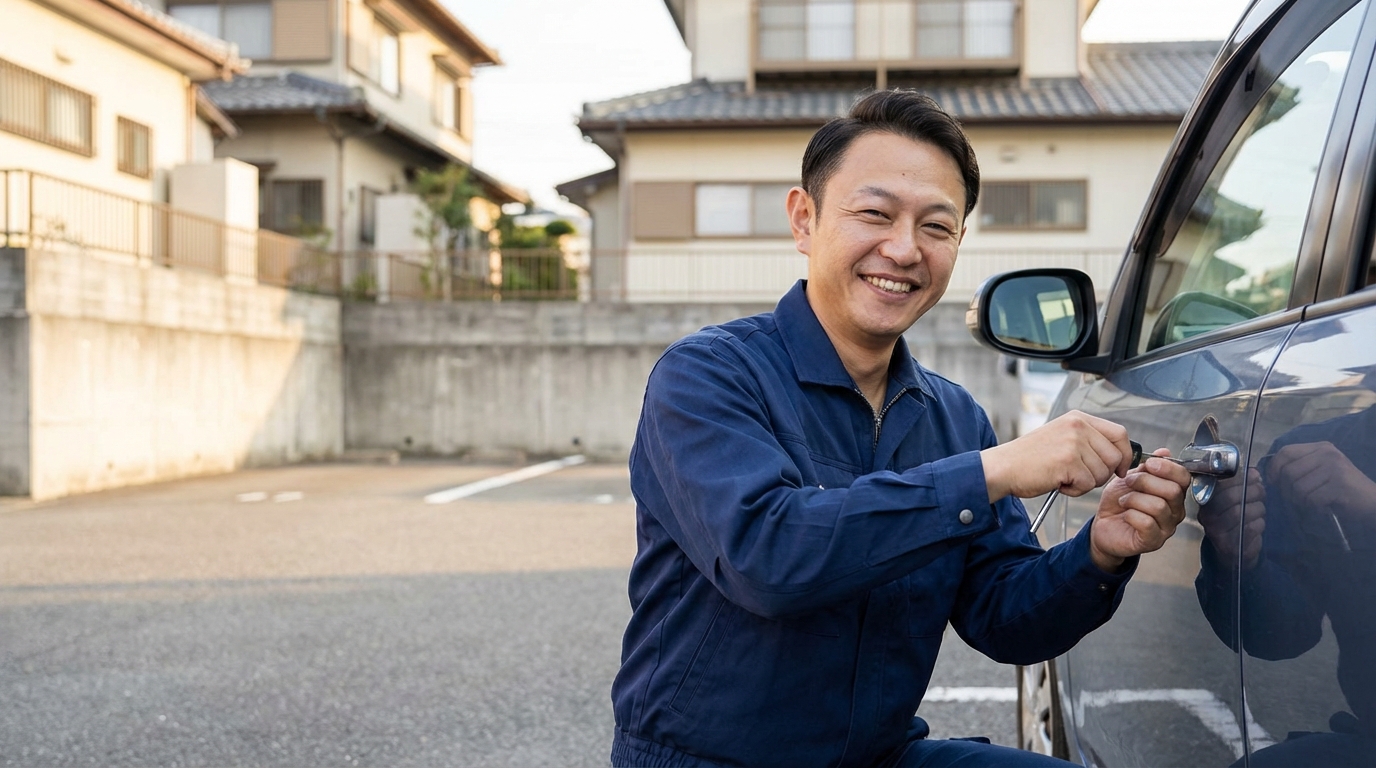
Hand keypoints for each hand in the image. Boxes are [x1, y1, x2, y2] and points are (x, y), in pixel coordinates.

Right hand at [981, 410, 1132, 502]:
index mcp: (1078, 418)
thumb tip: (1120, 456)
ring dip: (1085, 483)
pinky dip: (1074, 490)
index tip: (1120, 468)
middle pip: (1115, 456)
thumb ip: (1089, 440)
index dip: (1125, 454)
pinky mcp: (1068, 462)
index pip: (1120, 433)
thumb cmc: (1030, 458)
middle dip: (1102, 474)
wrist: (1003, 467)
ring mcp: (1073, 443)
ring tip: (1063, 477)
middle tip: (1079, 476)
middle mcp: (1078, 426)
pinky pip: (1087, 484)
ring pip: (1102, 473)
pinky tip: (1057, 482)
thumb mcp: (1062, 437)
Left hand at [1089, 449, 1190, 571]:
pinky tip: (1125, 514)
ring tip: (1123, 500)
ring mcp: (1166, 528)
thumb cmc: (1118, 503)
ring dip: (1134, 499)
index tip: (1148, 463)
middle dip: (1145, 481)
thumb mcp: (1130, 478)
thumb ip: (1147, 467)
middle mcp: (1175, 511)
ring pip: (1158, 506)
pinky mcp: (1153, 541)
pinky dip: (1131, 515)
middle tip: (1128, 482)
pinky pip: (1147, 523)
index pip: (1184, 478)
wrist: (1103, 526)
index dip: (1168, 468)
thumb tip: (1164, 452)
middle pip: (1172, 491)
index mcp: (1173, 493)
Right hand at [1197, 468, 1264, 570]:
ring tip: (1261, 508)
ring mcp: (1217, 534)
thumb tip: (1254, 472)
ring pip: (1241, 513)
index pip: (1220, 485)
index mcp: (1205, 501)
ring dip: (1258, 508)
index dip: (1240, 478)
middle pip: (1231, 498)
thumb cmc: (1234, 518)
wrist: (1231, 550)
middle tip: (1262, 491)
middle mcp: (1207, 518)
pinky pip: (1250, 529)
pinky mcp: (1230, 547)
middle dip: (1252, 491)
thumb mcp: (1232, 498)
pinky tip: (1260, 522)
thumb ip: (1240, 483)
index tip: (1255, 476)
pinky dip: (1260, 523)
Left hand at [1268, 441, 1375, 525]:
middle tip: (1299, 499)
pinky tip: (1326, 506)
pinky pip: (1311, 498)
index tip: (1274, 482)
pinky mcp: (1339, 484)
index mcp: (1321, 447)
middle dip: (1287, 490)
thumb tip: (1269, 475)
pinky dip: (1314, 507)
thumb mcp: (1320, 472)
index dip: (1274, 468)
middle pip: (1288, 472)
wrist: (1373, 502)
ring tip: (1315, 502)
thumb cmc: (1342, 490)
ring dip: (1301, 501)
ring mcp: (1334, 467)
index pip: (1286, 452)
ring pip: (1298, 487)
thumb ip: (1299, 468)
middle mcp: (1328, 453)